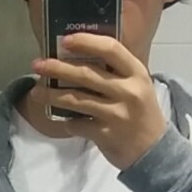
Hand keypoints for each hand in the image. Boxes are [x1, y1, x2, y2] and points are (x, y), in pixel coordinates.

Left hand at [30, 33, 167, 170]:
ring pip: (76, 100)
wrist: (155, 151)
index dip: (86, 41)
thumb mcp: (137, 86)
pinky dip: (66, 122)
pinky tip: (62, 120)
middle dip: (57, 67)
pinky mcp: (106, 134)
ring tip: (36, 93)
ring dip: (51, 95)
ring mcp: (116, 114)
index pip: (110, 49)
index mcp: (136, 73)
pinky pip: (77, 124)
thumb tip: (78, 56)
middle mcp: (127, 91)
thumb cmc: (141, 113)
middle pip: (86, 74)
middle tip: (37, 64)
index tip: (65, 40)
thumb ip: (116, 72)